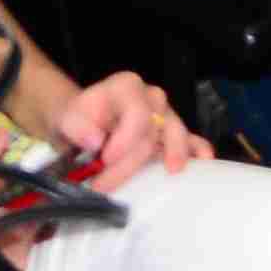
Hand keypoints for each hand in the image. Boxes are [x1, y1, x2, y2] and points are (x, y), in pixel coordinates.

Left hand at [46, 67, 205, 184]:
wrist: (81, 124)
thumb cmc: (78, 119)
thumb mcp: (67, 117)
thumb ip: (77, 125)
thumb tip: (95, 140)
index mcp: (126, 86)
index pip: (137, 113)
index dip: (124, 140)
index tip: (105, 159)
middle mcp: (150, 97)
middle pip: (153, 131)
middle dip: (130, 162)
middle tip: (106, 183)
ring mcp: (165, 116)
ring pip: (176, 133)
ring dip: (173, 154)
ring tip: (171, 170)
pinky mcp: (172, 135)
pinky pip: (192, 139)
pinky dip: (197, 150)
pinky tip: (203, 161)